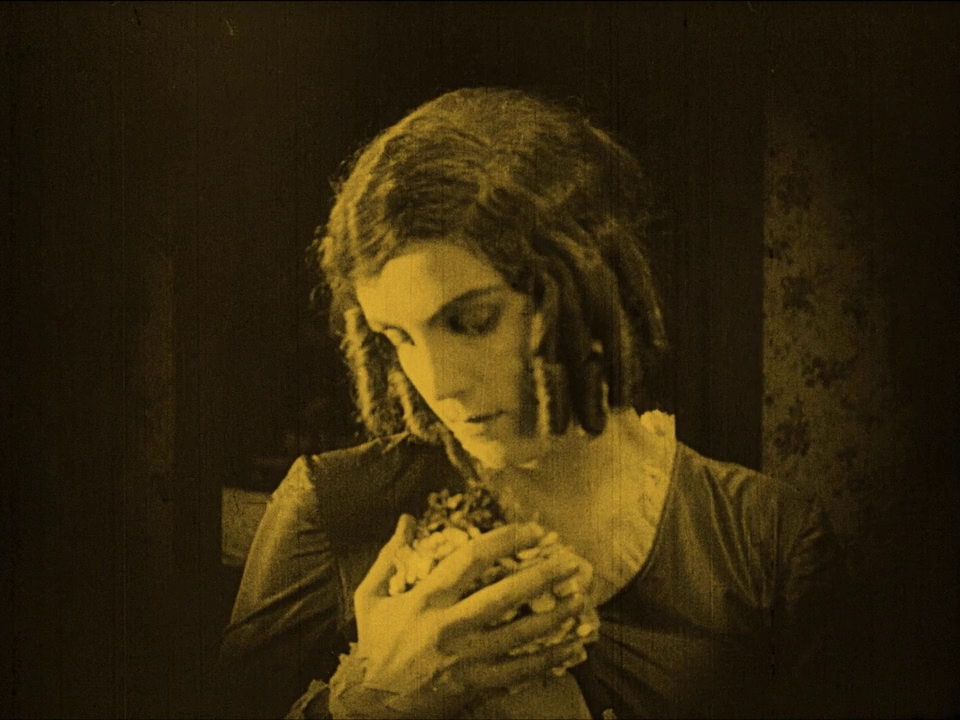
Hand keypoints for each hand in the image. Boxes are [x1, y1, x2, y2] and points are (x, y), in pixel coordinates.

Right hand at [352, 515, 592, 714]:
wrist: (371, 705)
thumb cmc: (374, 647)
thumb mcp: (371, 598)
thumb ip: (389, 556)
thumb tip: (408, 520)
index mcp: (426, 600)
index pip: (471, 559)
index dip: (505, 540)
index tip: (533, 530)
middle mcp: (449, 626)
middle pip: (505, 595)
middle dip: (542, 575)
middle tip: (571, 561)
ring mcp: (466, 658)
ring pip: (520, 633)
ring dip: (556, 615)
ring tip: (582, 598)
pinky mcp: (476, 684)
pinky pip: (521, 670)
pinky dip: (551, 658)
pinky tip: (574, 646)